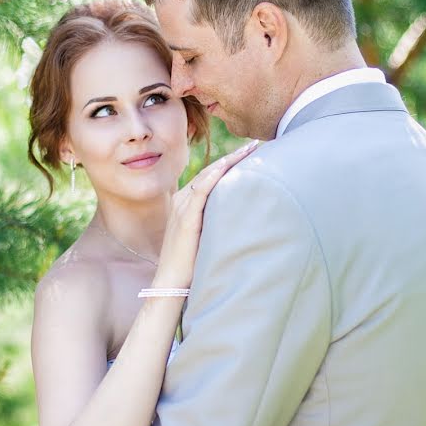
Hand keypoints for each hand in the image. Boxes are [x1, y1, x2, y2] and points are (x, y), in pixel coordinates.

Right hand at [152, 139, 261, 288]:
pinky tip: (227, 165)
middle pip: (211, 171)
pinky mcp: (185, 218)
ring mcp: (182, 207)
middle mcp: (183, 200)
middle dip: (233, 157)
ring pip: (208, 176)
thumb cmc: (190, 264)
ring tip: (249, 150)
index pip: (211, 176)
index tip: (250, 152)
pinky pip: (200, 191)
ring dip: (229, 161)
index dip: (230, 163)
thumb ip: (216, 223)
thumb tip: (240, 217)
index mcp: (186, 203)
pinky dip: (214, 176)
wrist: (171, 281)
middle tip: (254, 144)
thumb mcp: (206, 236)